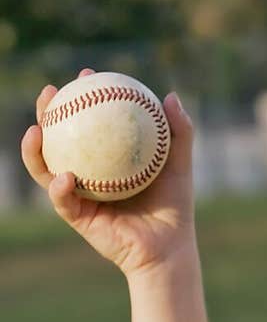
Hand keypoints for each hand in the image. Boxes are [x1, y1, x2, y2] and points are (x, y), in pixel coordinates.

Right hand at [21, 68, 196, 278]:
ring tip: (36, 130)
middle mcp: (87, 173)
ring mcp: (78, 195)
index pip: (88, 120)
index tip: (87, 74)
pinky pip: (63, 201)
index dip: (82, 95)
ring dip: (34, 150)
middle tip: (49, 93)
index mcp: (105, 157)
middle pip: (58, 138)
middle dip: (47, 113)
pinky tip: (65, 175)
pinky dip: (60, 187)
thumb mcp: (178, 164)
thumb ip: (178, 132)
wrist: (169, 247)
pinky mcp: (77, 218)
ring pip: (46, 168)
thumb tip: (168, 96)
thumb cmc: (174, 205)